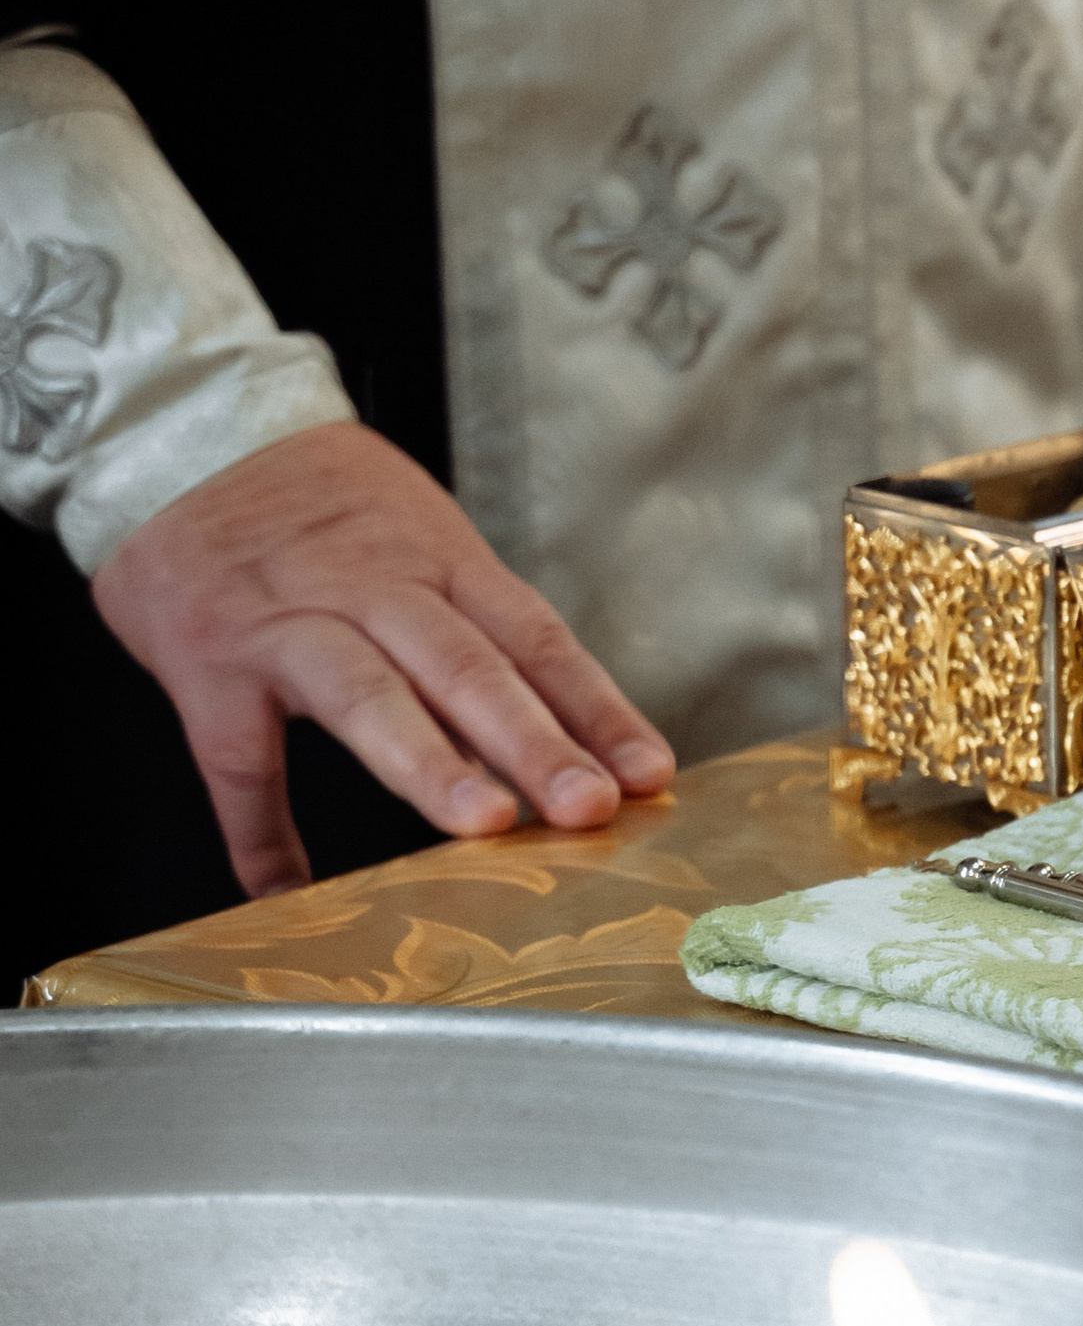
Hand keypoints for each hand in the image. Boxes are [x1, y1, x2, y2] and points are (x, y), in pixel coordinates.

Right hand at [93, 423, 675, 898]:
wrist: (190, 435)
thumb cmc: (323, 510)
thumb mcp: (412, 543)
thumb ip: (470, 638)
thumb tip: (550, 746)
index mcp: (438, 562)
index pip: (533, 638)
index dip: (595, 707)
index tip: (648, 773)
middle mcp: (374, 587)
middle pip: (467, 665)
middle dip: (535, 741)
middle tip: (590, 806)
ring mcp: (289, 622)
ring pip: (368, 692)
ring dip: (429, 760)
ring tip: (487, 823)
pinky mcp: (210, 658)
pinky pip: (240, 757)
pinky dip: (260, 831)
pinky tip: (287, 891)